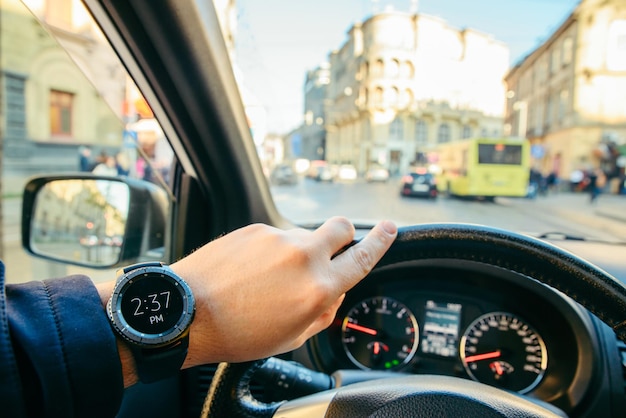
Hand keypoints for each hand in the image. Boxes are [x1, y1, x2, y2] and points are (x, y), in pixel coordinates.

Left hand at [172, 217, 396, 366]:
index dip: (381, 241)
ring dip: (300, 250)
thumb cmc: (237, 333)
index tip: (390, 228)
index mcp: (318, 288)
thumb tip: (333, 295)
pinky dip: (271, 250)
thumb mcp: (291, 337)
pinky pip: (275, 235)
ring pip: (305, 234)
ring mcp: (278, 238)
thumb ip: (322, 313)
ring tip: (271, 276)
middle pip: (342, 227)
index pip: (362, 258)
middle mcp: (303, 256)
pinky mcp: (255, 228)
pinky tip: (250, 270)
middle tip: (333, 249)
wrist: (188, 312)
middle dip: (345, 236)